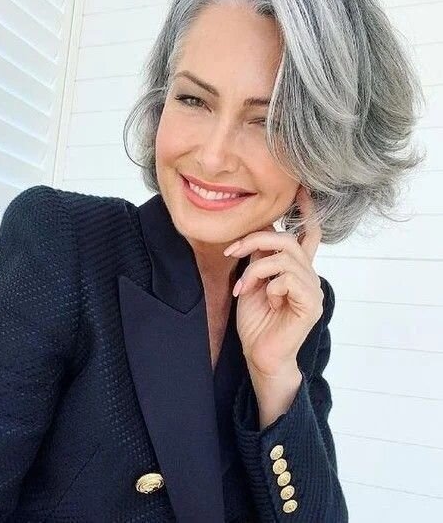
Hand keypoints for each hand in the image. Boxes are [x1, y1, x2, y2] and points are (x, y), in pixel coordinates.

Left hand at [223, 185, 323, 377]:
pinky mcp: (311, 304)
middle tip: (231, 252)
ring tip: (243, 287)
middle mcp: (308, 276)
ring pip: (284, 257)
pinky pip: (288, 278)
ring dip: (256, 269)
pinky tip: (265, 299)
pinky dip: (269, 285)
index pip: (308, 234)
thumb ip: (259, 258)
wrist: (260, 354)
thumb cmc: (256, 320)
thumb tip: (258, 236)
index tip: (301, 190)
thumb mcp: (252, 281)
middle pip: (287, 240)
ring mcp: (312, 290)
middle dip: (255, 240)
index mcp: (296, 269)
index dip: (306, 212)